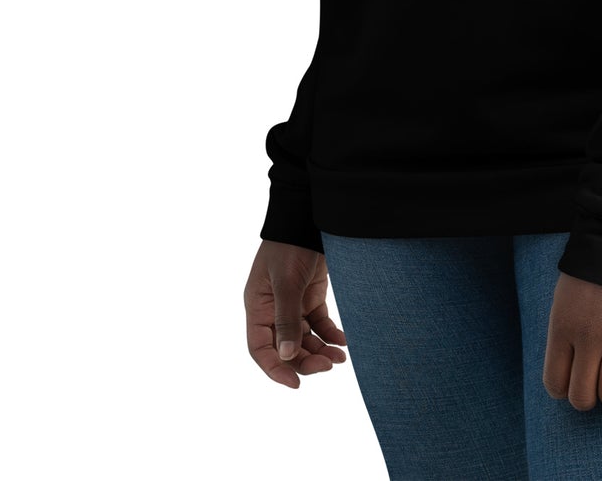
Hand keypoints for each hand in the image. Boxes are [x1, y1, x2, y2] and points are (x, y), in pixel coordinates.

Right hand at [244, 239, 348, 387]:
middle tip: (329, 366)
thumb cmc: (290, 245)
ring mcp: (293, 304)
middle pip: (286, 347)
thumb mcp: (286, 282)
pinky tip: (343, 342)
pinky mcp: (311, 296)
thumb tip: (287, 355)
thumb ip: (287, 318)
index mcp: (258, 307)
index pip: (261, 348)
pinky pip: (319, 323)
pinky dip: (330, 334)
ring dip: (320, 350)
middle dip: (306, 360)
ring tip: (340, 358)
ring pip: (304, 338)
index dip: (275, 369)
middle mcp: (273, 310)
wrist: (308, 217)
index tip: (295, 384)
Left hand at [543, 271, 601, 409]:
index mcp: (562, 327)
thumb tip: (568, 376)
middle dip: (586, 398)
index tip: (571, 380)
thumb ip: (563, 338)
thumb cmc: (588, 275)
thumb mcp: (562, 302)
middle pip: (582, 398)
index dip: (562, 390)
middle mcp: (588, 338)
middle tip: (592, 383)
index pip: (555, 383)